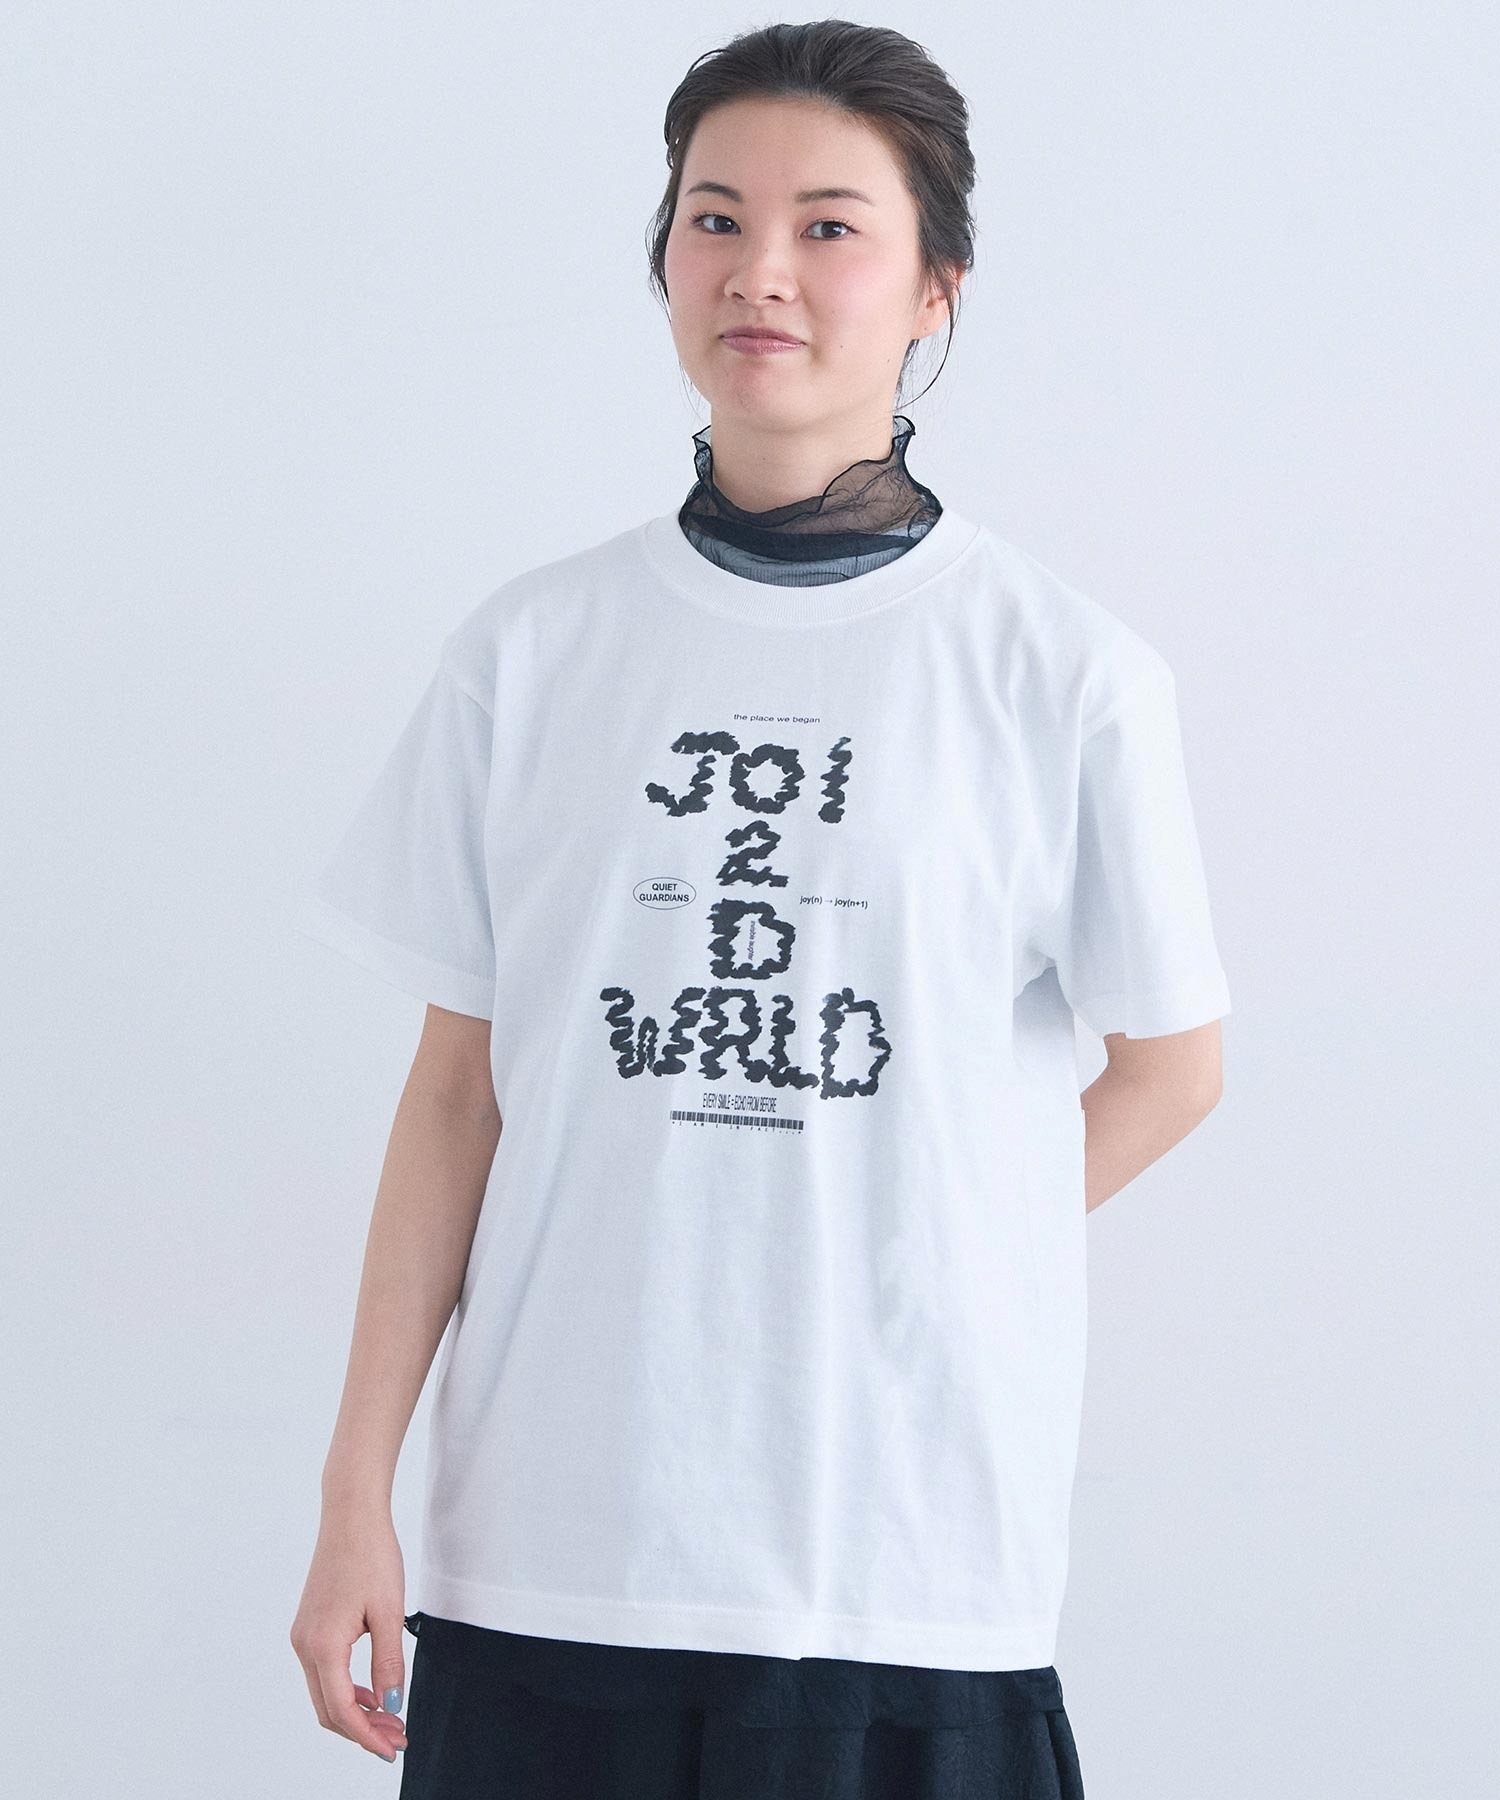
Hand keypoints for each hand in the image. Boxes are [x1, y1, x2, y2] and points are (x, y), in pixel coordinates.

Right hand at [290, 1505, 410, 1762]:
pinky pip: (323, 1672)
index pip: (342, 1710)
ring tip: (389, 1718)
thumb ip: (388, 1663)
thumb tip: (390, 1706)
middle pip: (327, 1710)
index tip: (393, 1750)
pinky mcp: (308, 1626)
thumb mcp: (389, 1612)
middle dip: (361, 1730)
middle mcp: (304, 1646)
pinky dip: (345, 1689)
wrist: (350, 1516)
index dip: (367, 1736)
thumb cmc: (372, 1556)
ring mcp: (302, 1636)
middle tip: (396, 1738)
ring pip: (324, 1693)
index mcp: (323, 1645)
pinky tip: (371, 1690)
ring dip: (354, 1711)